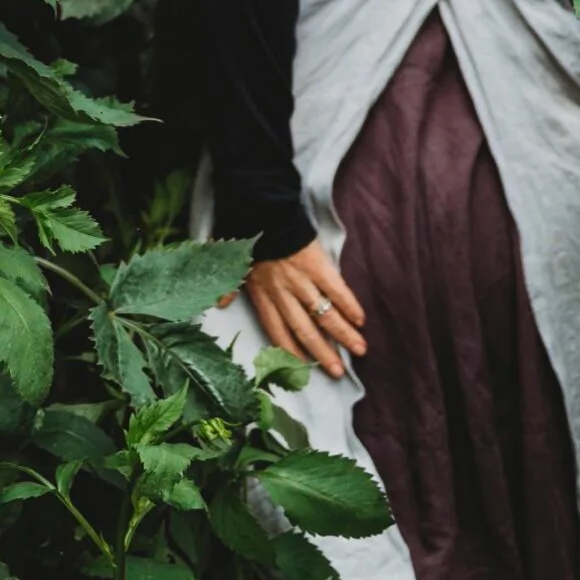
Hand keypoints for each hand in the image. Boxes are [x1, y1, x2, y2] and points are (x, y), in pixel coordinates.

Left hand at [219, 238, 366, 379]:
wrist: (260, 207)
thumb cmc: (245, 235)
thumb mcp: (232, 264)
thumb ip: (229, 287)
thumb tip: (219, 305)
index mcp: (262, 295)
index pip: (278, 331)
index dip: (292, 352)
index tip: (306, 369)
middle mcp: (282, 293)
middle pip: (304, 330)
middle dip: (323, 353)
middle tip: (339, 372)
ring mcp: (301, 280)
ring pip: (324, 314)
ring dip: (343, 334)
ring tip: (359, 349)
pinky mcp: (318, 265)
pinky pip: (336, 290)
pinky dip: (349, 305)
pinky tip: (359, 319)